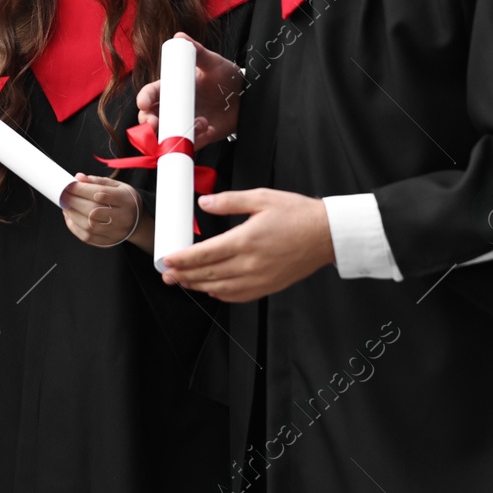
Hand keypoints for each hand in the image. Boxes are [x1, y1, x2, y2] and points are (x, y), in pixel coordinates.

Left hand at [59, 175, 151, 252]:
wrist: (137, 220)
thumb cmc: (123, 199)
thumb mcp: (116, 185)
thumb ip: (97, 181)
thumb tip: (78, 177)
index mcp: (125, 200)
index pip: (100, 194)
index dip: (81, 189)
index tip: (69, 185)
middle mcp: (123, 217)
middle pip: (93, 210)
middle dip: (74, 202)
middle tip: (63, 195)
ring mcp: (116, 231)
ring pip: (89, 226)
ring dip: (72, 215)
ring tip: (65, 206)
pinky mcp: (109, 241)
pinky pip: (88, 238)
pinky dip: (75, 228)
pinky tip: (69, 218)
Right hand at [135, 32, 244, 147]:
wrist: (245, 95)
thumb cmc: (225, 76)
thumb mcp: (212, 62)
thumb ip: (197, 51)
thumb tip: (180, 37)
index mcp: (171, 89)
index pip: (151, 94)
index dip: (144, 99)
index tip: (144, 103)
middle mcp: (174, 108)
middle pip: (151, 118)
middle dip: (148, 123)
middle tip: (154, 123)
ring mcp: (185, 123)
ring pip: (167, 135)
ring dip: (175, 133)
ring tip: (198, 122)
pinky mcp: (199, 136)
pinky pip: (190, 144)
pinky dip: (196, 139)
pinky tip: (208, 127)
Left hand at [159, 190, 333, 301]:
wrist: (327, 234)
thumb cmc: (297, 215)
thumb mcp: (261, 197)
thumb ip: (229, 201)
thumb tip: (203, 203)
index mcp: (246, 239)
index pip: (205, 254)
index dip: (182, 259)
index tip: (167, 260)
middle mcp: (251, 263)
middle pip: (208, 274)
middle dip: (183, 275)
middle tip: (166, 274)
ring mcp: (260, 278)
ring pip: (220, 288)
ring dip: (198, 286)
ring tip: (183, 282)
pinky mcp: (268, 286)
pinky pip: (239, 295)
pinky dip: (220, 294)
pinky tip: (211, 289)